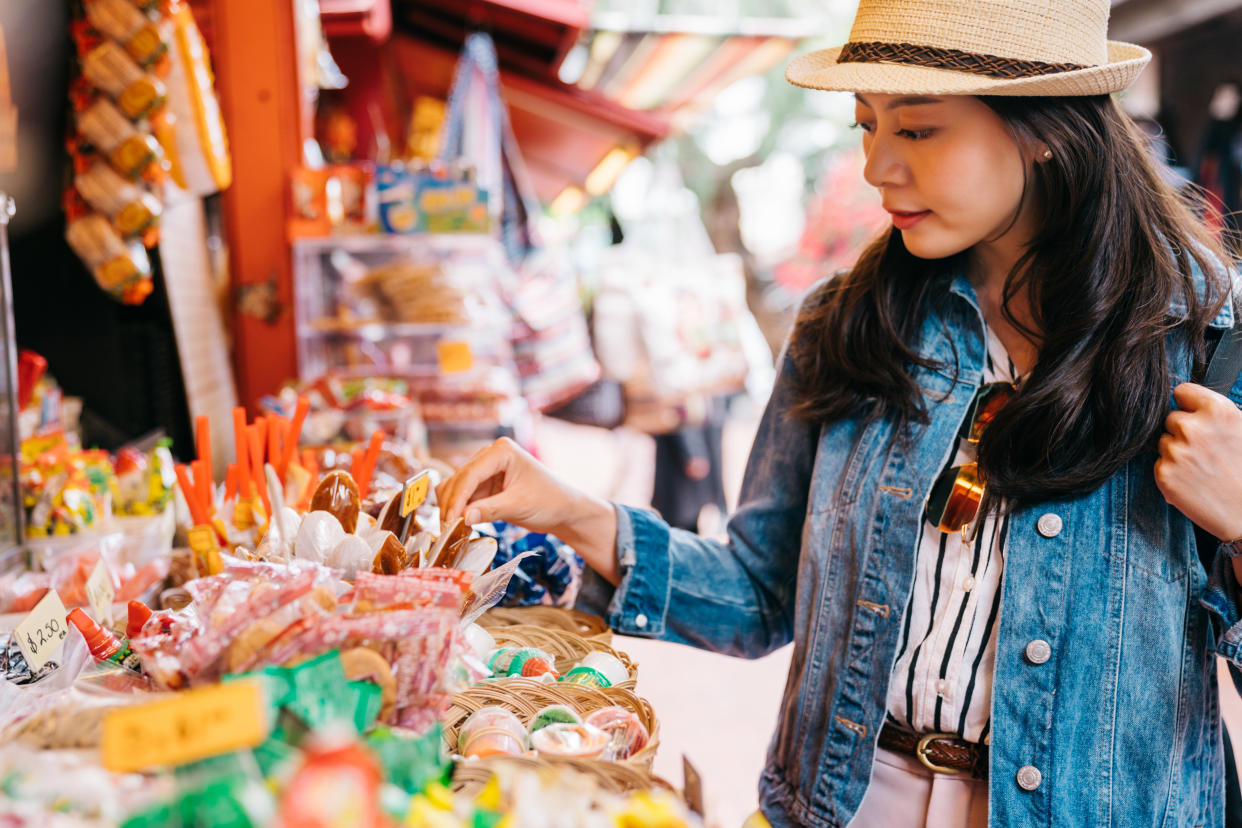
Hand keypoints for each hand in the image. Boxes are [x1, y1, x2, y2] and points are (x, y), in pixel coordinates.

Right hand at [435, 438, 619, 583]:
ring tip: (454, 530)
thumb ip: (490, 510)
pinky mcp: (485, 485)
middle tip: (448, 530)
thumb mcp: (520, 505)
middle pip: (459, 480)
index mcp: (501, 451)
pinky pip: (464, 497)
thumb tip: (463, 518)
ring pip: (457, 488)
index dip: (457, 498)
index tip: (450, 519)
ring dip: (453, 508)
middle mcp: (490, 455)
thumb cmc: (549, 501)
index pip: (470, 473)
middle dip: (452, 504)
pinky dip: (460, 511)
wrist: (563, 509)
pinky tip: (462, 526)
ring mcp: (486, 470)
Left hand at [1156, 383, 1241, 540]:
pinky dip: (1172, 472)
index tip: (1193, 414)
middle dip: (1183, 431)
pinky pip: (1160, 464)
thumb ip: (1214, 414)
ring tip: (1202, 468)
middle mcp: (1192, 427)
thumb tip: (1189, 401)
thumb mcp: (1240, 429)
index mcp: (1217, 410)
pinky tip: (1193, 482)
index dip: (1187, 404)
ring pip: (1164, 442)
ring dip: (1176, 452)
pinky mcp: (1164, 474)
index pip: (1181, 391)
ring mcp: (1176, 451)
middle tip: (1205, 451)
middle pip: (1171, 419)